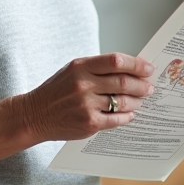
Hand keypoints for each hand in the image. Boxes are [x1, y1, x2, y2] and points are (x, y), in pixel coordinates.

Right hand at [16, 53, 154, 142]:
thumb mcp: (72, 70)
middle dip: (141, 85)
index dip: (136, 64)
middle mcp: (83, 85)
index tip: (148, 68)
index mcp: (80, 67)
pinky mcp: (89, 123)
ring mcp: (86, 105)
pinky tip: (130, 114)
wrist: (34, 115)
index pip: (116, 61)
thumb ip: (97, 68)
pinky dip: (127, 116)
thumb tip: (129, 69)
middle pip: (123, 82)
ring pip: (123, 102)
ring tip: (140, 100)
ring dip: (137, 101)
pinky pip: (117, 119)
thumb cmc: (56, 91)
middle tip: (149, 87)